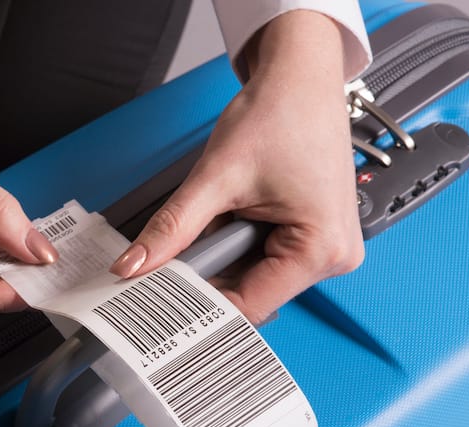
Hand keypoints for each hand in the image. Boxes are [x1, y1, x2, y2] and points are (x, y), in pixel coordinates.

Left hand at [110, 10, 362, 324]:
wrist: (300, 77)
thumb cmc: (281, 112)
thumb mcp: (217, 176)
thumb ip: (172, 227)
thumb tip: (134, 265)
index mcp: (322, 249)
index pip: (249, 306)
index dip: (200, 306)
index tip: (161, 303)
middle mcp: (333, 256)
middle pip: (252, 294)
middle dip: (210, 276)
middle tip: (173, 258)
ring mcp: (326, 248)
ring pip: (255, 278)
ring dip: (224, 257)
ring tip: (217, 219)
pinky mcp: (313, 237)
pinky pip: (265, 260)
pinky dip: (238, 246)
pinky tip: (231, 219)